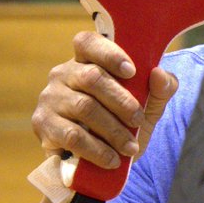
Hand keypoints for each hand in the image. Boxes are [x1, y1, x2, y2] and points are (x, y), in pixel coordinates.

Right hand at [31, 31, 178, 167]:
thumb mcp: (149, 106)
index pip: (88, 42)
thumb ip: (160, 89)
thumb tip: (159, 75)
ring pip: (84, 107)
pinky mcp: (43, 125)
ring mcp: (50, 98)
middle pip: (92, 77)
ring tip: (130, 147)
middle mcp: (63, 74)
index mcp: (86, 60)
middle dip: (121, 101)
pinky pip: (72, 135)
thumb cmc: (123, 122)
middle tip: (138, 120)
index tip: (132, 72)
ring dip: (112, 130)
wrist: (101, 160)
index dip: (109, 53)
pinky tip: (112, 159)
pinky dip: (97, 149)